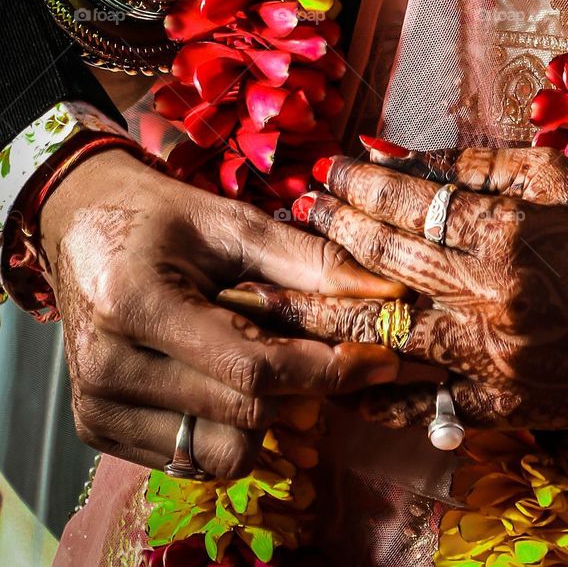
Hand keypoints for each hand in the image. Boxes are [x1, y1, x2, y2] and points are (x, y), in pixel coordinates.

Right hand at [39, 149, 403, 474]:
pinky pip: (193, 457)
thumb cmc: (160, 215)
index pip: (253, 369)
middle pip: (245, 414)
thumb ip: (309, 261)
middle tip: (321, 346)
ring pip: (224, 451)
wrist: (77, 221)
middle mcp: (109, 368)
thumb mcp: (234, 222)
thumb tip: (385, 295)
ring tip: (255, 354)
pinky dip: (226, 424)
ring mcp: (98, 407)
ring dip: (263, 412)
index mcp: (137, 304)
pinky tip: (220, 374)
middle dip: (303, 385)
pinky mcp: (97, 429)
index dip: (327, 369)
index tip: (381, 357)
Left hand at [231, 145, 567, 430]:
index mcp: (512, 233)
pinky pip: (418, 400)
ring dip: (319, 314)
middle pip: (386, 265)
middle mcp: (497, 300)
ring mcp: (494, 362)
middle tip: (297, 209)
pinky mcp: (499, 408)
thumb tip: (388, 152)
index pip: (412, 203)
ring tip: (269, 292)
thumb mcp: (551, 177)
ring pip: (383, 337)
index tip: (327, 169)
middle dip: (331, 231)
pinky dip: (371, 387)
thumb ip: (470, 163)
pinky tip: (325, 372)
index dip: (360, 183)